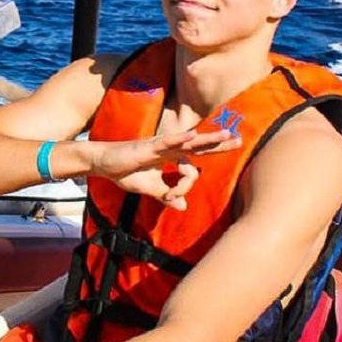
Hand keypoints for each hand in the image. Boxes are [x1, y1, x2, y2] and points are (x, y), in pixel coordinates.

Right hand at [92, 129, 238, 208]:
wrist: (104, 165)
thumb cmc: (126, 173)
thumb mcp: (150, 189)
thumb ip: (167, 195)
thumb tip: (184, 207)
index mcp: (171, 158)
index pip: (192, 169)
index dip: (186, 187)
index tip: (173, 198)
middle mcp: (169, 149)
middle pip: (198, 146)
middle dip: (218, 144)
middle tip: (237, 139)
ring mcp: (160, 146)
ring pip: (188, 142)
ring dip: (208, 139)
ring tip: (226, 134)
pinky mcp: (149, 146)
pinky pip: (168, 142)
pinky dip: (181, 139)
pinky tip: (194, 135)